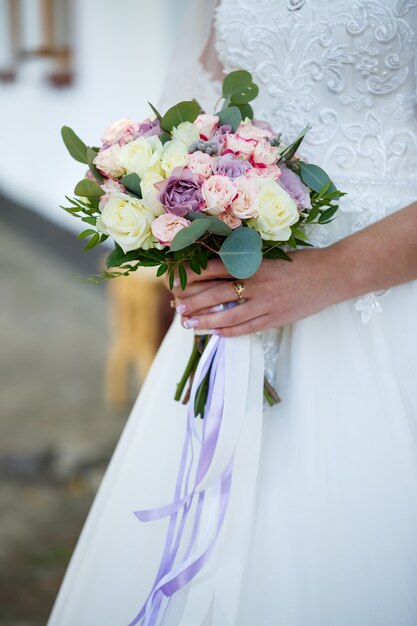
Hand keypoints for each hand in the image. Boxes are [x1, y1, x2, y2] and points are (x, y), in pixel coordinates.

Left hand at [169, 247, 342, 336]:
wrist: (332, 275)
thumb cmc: (301, 261)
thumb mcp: (271, 255)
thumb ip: (247, 262)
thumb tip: (217, 270)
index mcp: (253, 262)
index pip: (214, 268)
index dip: (193, 275)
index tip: (177, 280)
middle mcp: (257, 283)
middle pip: (216, 293)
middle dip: (193, 301)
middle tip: (178, 307)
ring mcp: (266, 303)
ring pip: (228, 314)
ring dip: (205, 320)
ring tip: (188, 324)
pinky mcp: (276, 318)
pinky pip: (247, 327)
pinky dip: (229, 331)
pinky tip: (216, 332)